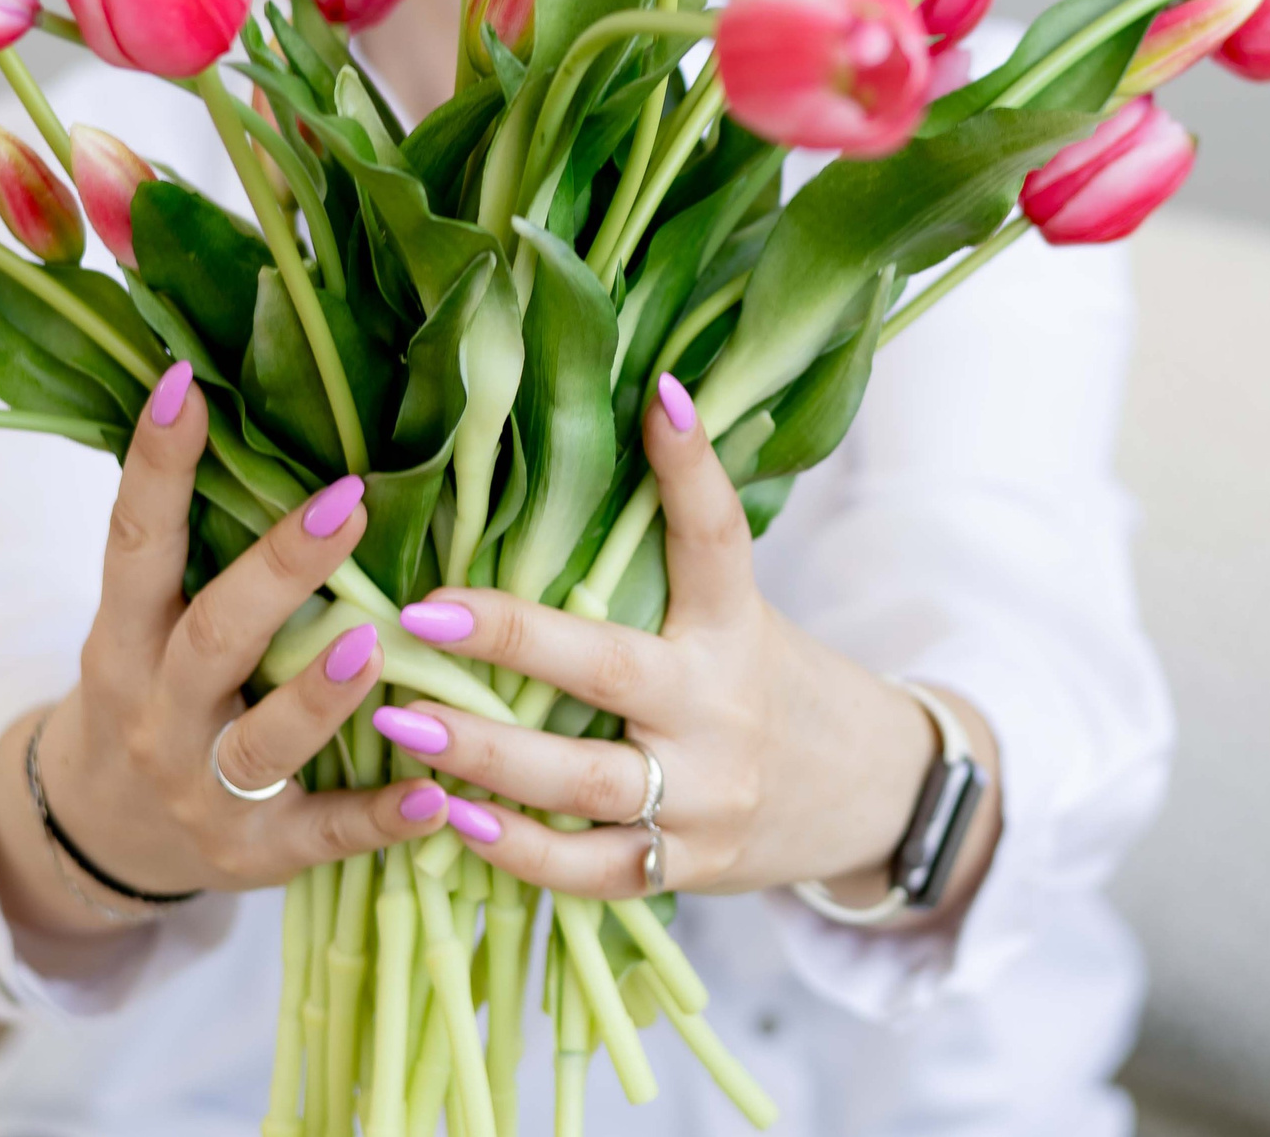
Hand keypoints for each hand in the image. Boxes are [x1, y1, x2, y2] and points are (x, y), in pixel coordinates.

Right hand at [0, 362, 451, 933]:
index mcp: (125, 638)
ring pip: (260, 745)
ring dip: (317, 700)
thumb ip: (195, 546)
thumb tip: (260, 398)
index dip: (154, 465)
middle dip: (276, 573)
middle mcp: (157, 711)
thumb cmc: (151, 692)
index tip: (187, 384)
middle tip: (346, 502)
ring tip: (374, 647)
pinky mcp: (257, 857)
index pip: (133, 541)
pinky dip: (381, 820)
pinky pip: (325, 837)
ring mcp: (204, 791)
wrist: (102, 837)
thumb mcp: (142, 621)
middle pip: (210, 638)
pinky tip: (440, 797)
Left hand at [370, 374, 1003, 912]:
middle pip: (611, 671)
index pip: (717, 537)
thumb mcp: (741, 615)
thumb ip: (667, 568)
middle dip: (511, 643)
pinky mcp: (688, 866)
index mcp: (737, 627)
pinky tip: (450, 819)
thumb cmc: (773, 684)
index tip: (660, 399)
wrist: (872, 799)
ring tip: (397, 727)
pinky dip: (519, 852)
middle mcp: (721, 709)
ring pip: (585, 784)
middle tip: (416, 618)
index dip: (692, 466)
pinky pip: (592, 870)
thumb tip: (602, 446)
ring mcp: (706, 797)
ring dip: (485, 757)